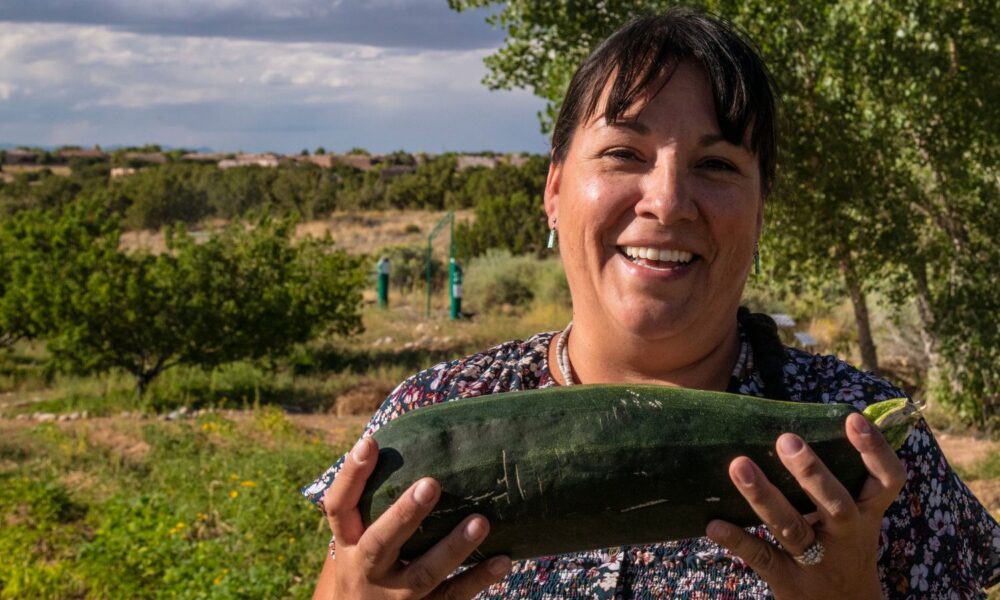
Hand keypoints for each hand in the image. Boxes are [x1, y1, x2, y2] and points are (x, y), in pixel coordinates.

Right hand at [322, 437, 511, 598]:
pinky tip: (503, 560)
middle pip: (381, 542)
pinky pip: (452, 597)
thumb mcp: (358, 536)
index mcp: (348, 542)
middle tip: (430, 484)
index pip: (339, 506)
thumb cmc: (368, 564)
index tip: (371, 442)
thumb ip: (377, 499)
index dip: (351, 475)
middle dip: (404, 514)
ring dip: (452, 548)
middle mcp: (366, 569)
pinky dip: (478, 579)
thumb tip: (411, 438)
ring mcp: (394, 595)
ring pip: (423, 574)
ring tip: (481, 521)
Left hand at [706, 412, 905, 599]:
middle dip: (812, 472)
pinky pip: (761, 557)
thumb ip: (838, 477)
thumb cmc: (843, 547)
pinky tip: (714, 524)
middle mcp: (847, 535)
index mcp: (867, 513)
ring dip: (764, 496)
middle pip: (835, 503)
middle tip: (786, 439)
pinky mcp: (789, 580)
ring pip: (791, 528)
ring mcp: (818, 560)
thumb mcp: (856, 517)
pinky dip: (737, 539)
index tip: (853, 418)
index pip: (886, 480)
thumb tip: (805, 421)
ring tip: (739, 465)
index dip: (875, 450)